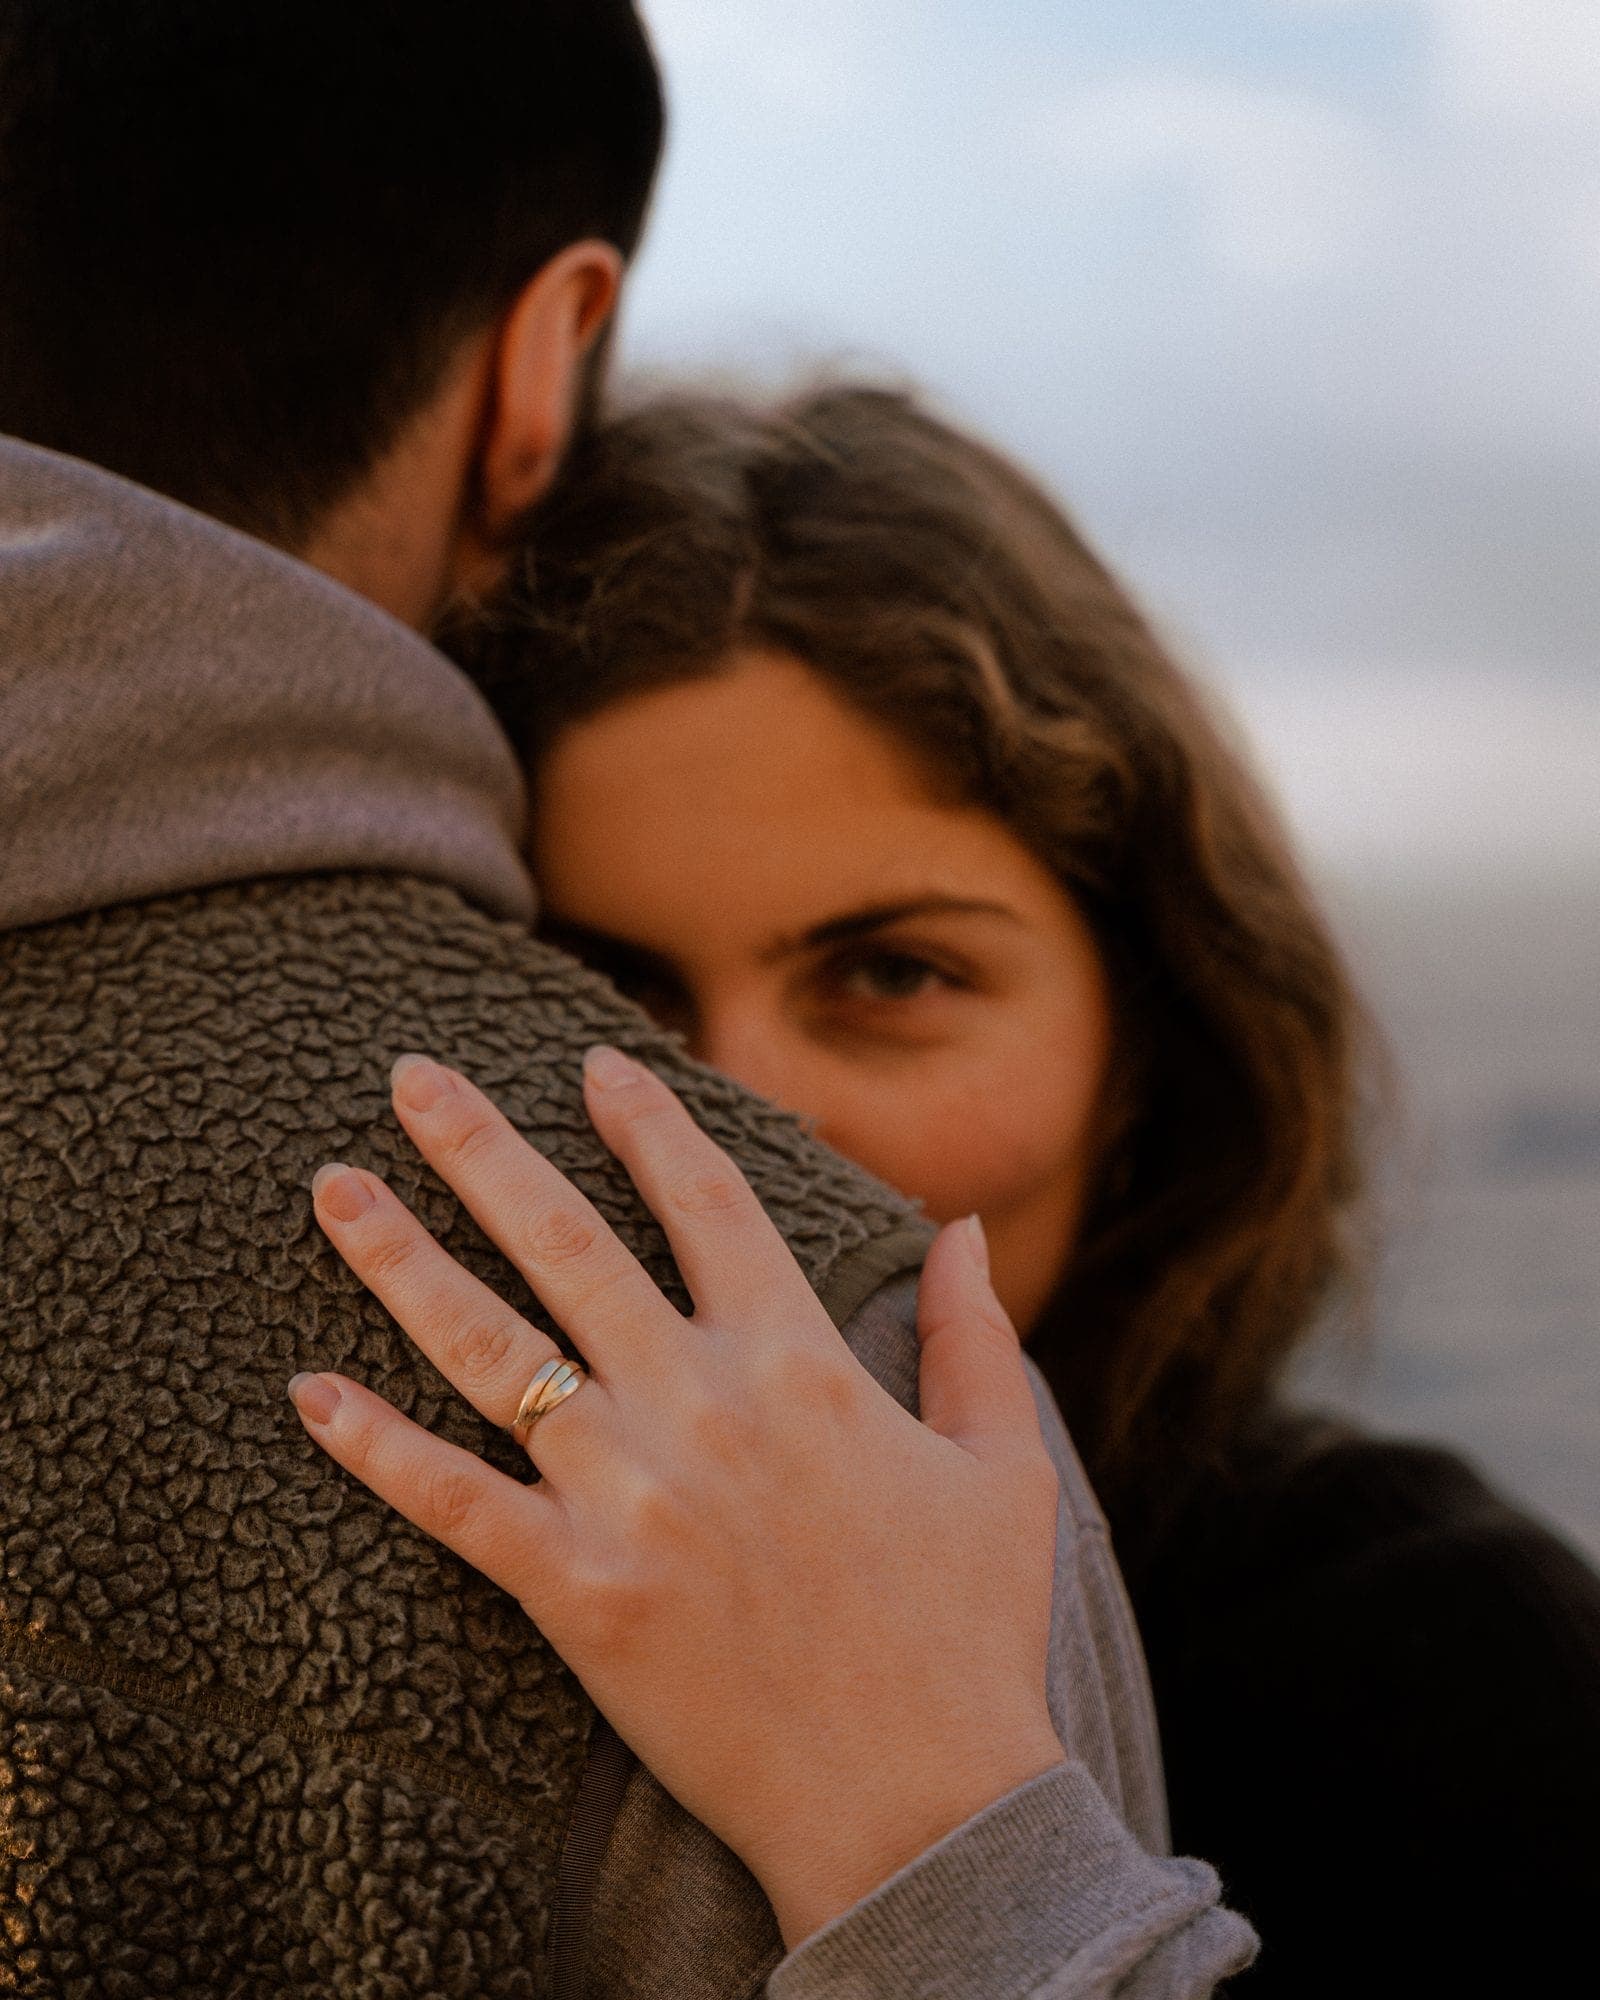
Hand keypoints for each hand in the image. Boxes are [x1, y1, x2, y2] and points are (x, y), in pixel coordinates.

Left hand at [292, 1047, 1066, 1949]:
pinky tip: (307, 1392)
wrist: (918, 1799)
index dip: (645, 1121)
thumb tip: (960, 1226)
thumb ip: (973, 1333)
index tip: (592, 1062)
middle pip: (567, 1240)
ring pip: (488, 1347)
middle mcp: (700, 1402)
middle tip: (408, 1075)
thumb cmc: (969, 1629)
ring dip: (401, 1260)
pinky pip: (451, 1502)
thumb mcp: (1003, 1465)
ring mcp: (629, 1493)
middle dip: (480, 1146)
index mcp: (801, 1360)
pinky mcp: (575, 1589)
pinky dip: (373, 1447)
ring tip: (333, 1189)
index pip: (706, 1200)